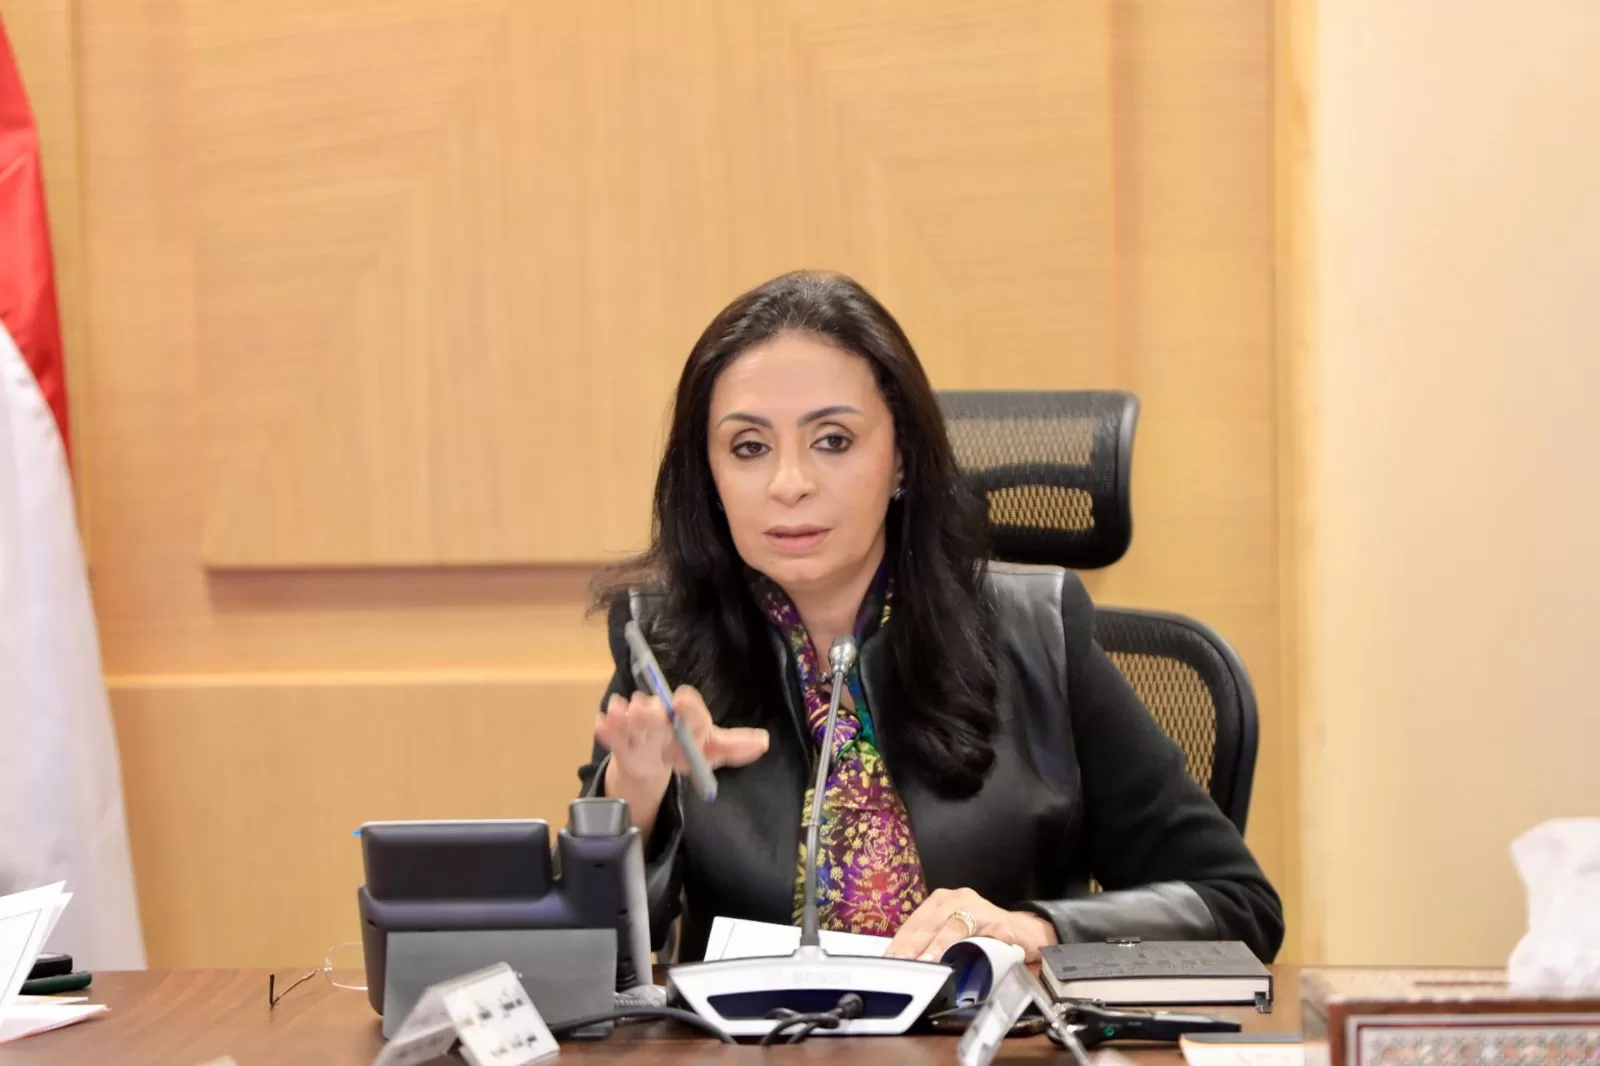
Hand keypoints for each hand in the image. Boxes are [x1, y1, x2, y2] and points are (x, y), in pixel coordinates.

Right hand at [595, 684, 769, 792]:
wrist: (656, 761)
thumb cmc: (688, 749)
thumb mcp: (712, 751)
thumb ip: (734, 747)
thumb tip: (764, 742)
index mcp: (686, 715)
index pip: (689, 705)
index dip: (687, 705)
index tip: (680, 702)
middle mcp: (661, 714)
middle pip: (656, 709)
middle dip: (651, 711)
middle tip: (646, 712)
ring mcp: (638, 725)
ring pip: (631, 718)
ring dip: (625, 715)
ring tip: (621, 714)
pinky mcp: (620, 738)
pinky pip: (611, 734)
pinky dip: (606, 729)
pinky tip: (602, 724)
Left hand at [885, 887, 1059, 963]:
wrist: (1020, 930)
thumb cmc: (978, 933)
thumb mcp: (949, 932)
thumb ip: (929, 941)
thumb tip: (901, 961)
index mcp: (939, 902)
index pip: (915, 922)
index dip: (902, 942)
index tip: (891, 959)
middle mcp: (957, 899)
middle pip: (931, 922)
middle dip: (917, 946)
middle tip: (907, 963)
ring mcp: (980, 909)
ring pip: (957, 925)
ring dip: (943, 944)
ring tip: (932, 959)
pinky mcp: (1001, 922)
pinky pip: (992, 932)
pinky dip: (989, 940)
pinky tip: (984, 949)